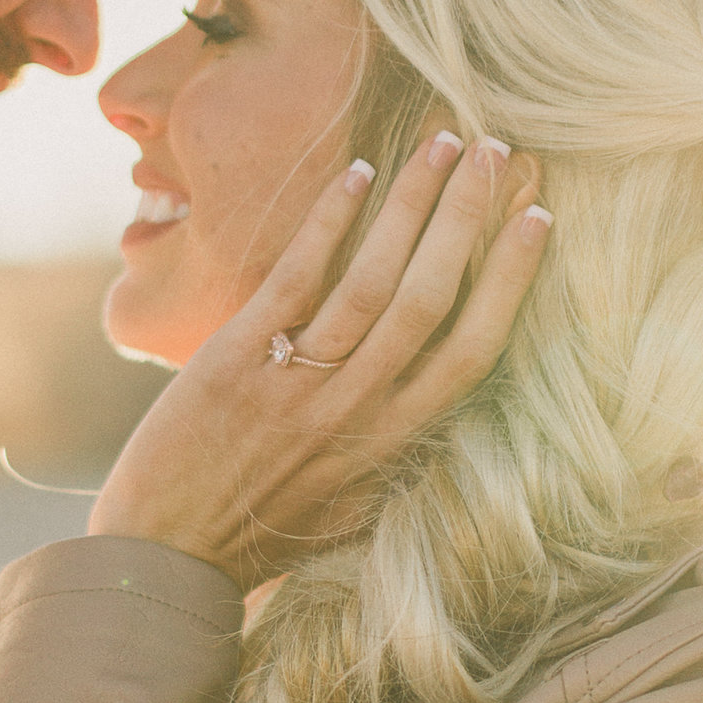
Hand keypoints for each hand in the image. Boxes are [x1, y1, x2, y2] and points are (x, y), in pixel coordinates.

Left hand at [87, 131, 548, 583]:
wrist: (165, 561)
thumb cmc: (262, 539)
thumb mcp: (354, 511)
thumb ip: (399, 455)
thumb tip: (447, 409)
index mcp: (392, 444)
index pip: (473, 349)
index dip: (511, 279)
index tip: (538, 218)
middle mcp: (354, 411)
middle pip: (431, 296)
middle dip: (469, 216)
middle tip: (496, 150)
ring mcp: (296, 384)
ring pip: (373, 279)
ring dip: (413, 202)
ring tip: (443, 142)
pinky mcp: (235, 360)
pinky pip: (296, 275)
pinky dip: (331, 220)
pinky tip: (358, 172)